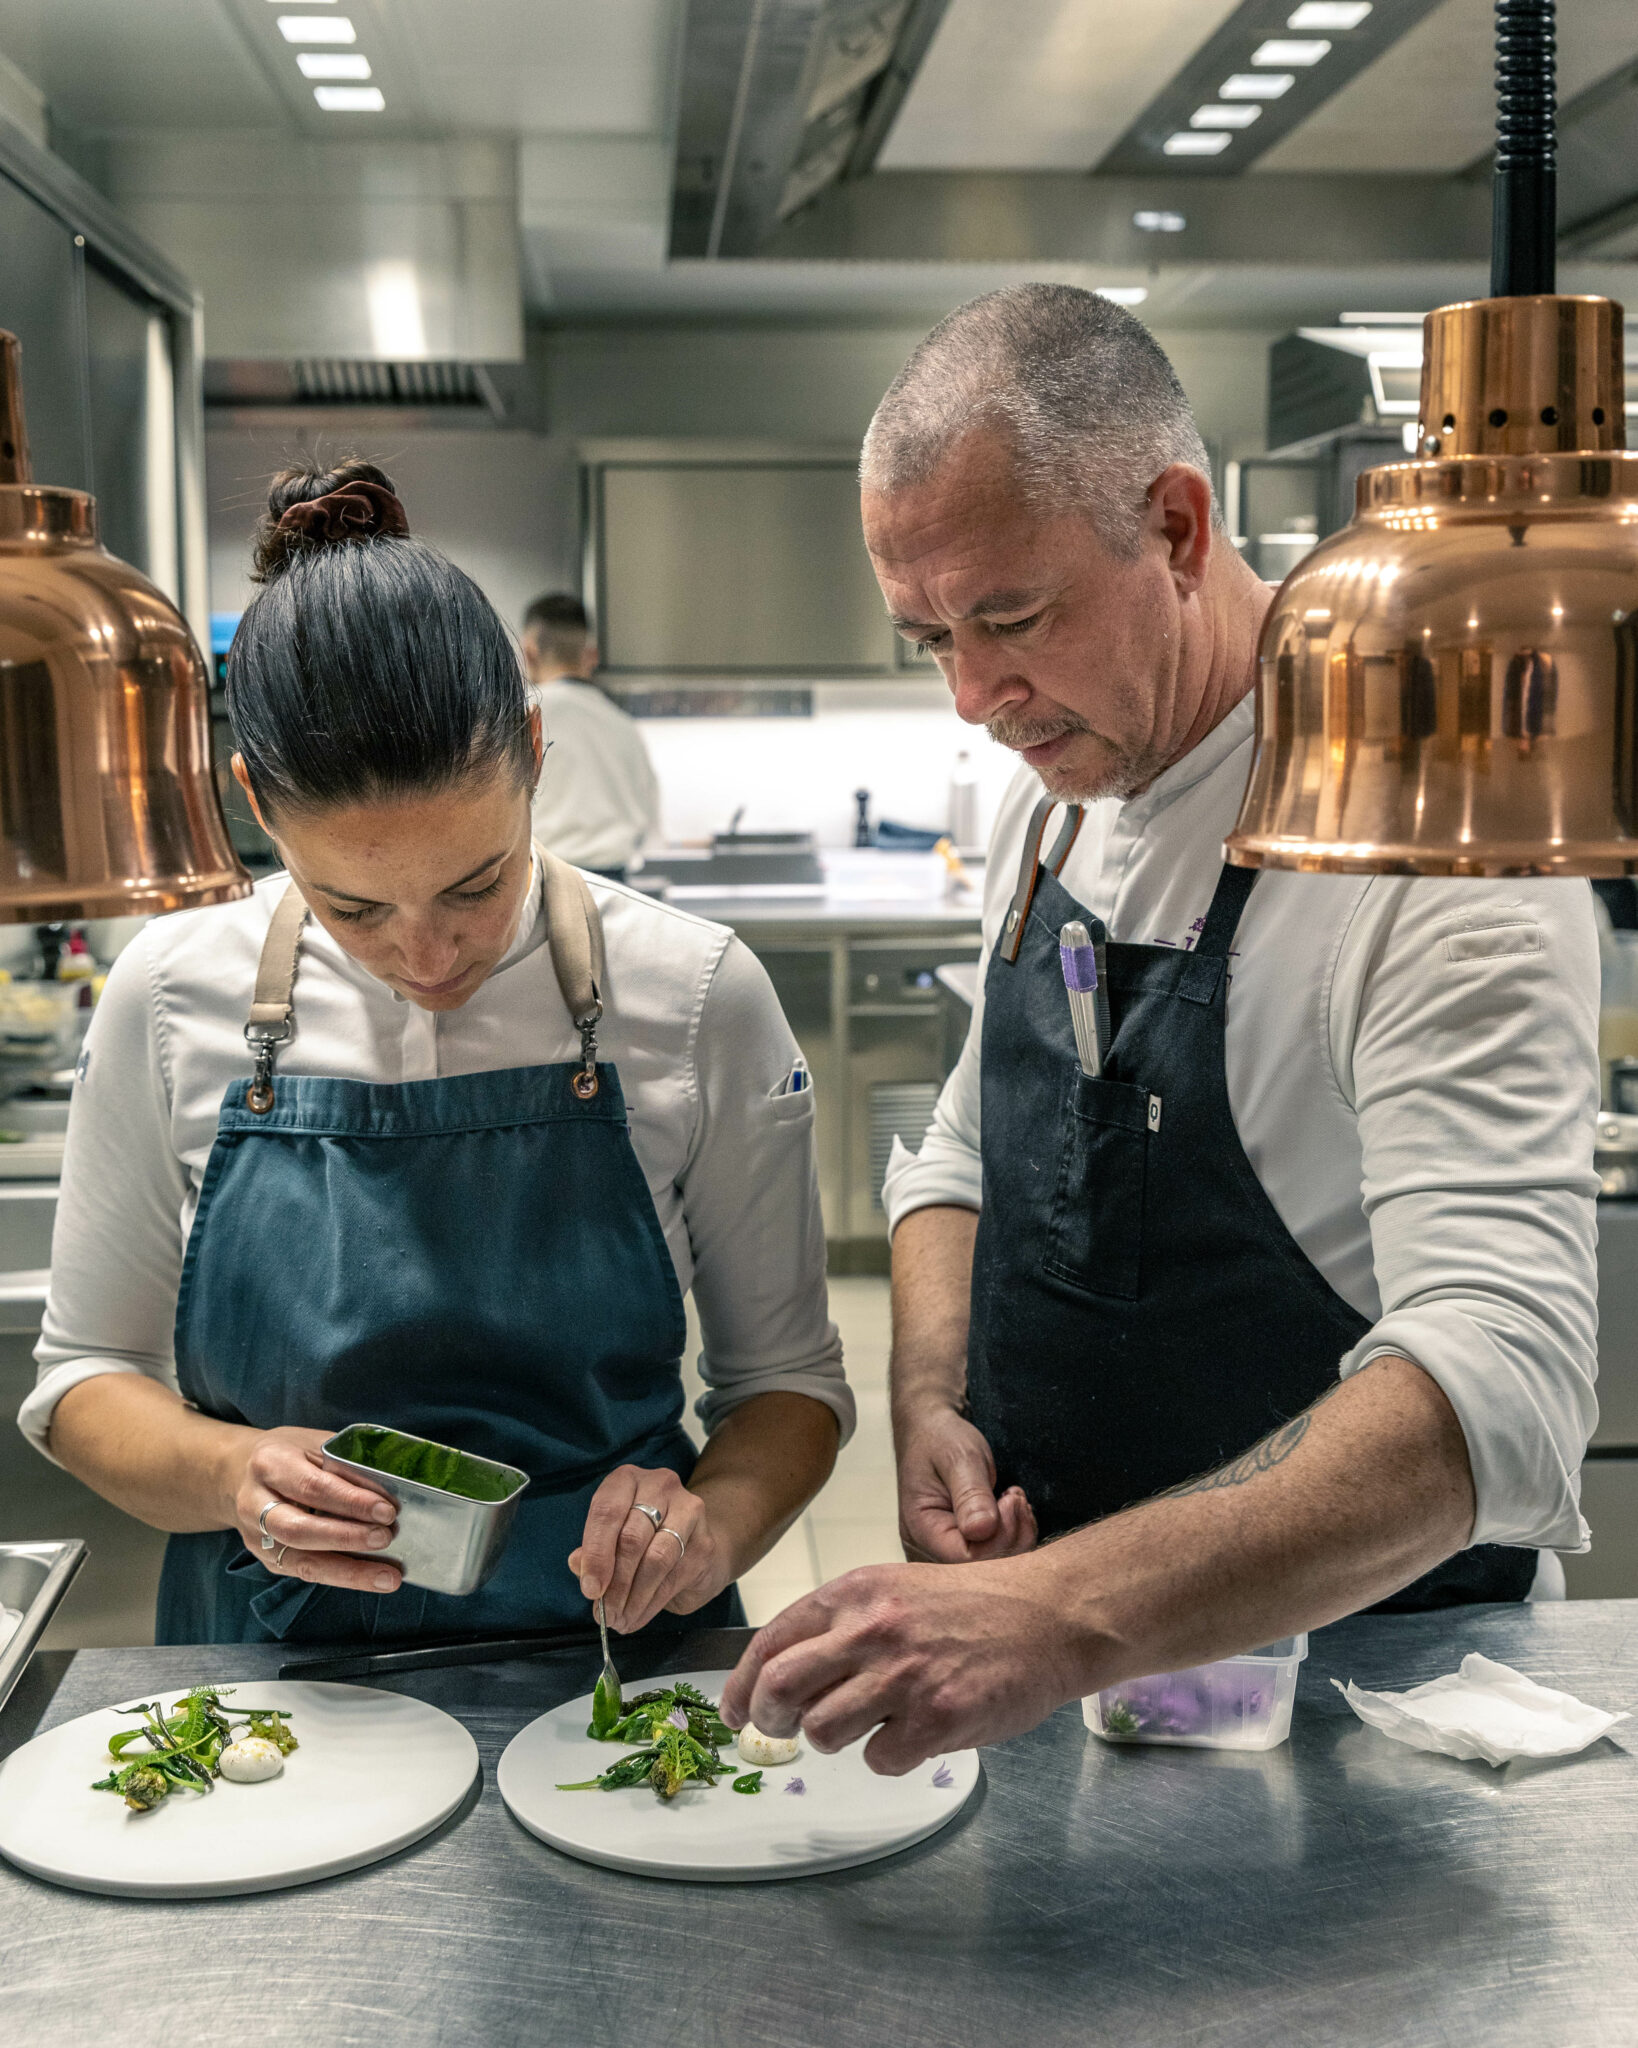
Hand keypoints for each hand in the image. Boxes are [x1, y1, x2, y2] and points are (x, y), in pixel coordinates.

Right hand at [226, 1426, 401, 1595]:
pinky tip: (371, 1579)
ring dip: (349, 1572)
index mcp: (270, 1465)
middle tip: (386, 1538)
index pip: (312, 1487)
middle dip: (347, 1538)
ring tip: (388, 1577)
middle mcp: (255, 1505)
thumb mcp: (312, 1444)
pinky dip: (342, 1577)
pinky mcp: (267, 1560)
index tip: (386, 1511)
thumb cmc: (286, 1454)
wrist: (236, 1474)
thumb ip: (344, 1465)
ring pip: (302, 1562)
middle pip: (299, 1530)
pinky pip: (306, 1572)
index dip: (351, 1502)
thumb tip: (387, 1492)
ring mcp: (258, 1538)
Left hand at [569, 1464, 732, 1633]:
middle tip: (604, 1614)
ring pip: (656, 1559)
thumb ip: (593, 1550)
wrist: (693, 1538)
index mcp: (627, 1480)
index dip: (596, 1554)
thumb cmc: (642, 1536)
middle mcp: (660, 1485)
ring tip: (620, 1620)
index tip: (590, 1590)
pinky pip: (674, 1578)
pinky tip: (638, 1617)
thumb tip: (578, 1565)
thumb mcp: (610, 1537)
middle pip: (632, 1538)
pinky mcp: (704, 1542)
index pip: (607, 1511)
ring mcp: (688, 1511)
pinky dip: (651, 1604)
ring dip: (634, 1598)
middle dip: (615, 1584)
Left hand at [720, 1557, 1074, 1774]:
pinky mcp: (936, 1718)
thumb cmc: (972, 1606)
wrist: (1048, 1615)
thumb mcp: (894, 1589)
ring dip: (831, 1740)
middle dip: (769, 1721)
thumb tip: (783, 1674)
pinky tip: (912, 1735)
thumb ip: (842, 1624)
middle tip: (781, 1732)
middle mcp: (870, 1629)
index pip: (770, 1643)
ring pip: (821, 1731)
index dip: (740, 1686)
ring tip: (861, 1727)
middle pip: (779, 1689)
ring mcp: (902, 1676)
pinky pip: (878, 1760)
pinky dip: (888, 1757)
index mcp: (853, 1593)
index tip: (734, 1713)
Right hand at [896, 1403, 1036, 1562]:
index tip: (1010, 1499)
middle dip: (1012, 1536)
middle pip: (981, 1569)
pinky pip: (994, 1558)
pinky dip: (1012, 1536)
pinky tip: (1011, 1510)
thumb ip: (970, 1494)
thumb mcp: (958, 1457)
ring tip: (1013, 1498)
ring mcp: (944, 1553)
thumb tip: (983, 1530)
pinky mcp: (962, 1548)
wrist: (932, 1431)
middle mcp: (928, 1550)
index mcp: (921, 1530)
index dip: (999, 1537)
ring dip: (1016, 1534)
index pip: (967, 1559)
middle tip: (1015, 1497)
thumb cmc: (941, 1440)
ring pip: (992, 1567)